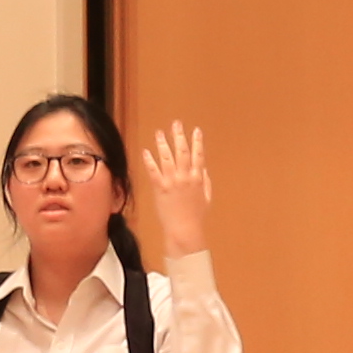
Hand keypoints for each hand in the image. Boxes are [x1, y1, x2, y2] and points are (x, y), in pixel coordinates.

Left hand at [140, 121, 212, 256]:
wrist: (184, 228)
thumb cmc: (196, 215)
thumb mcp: (206, 197)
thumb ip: (205, 181)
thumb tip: (203, 169)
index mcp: (198, 178)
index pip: (198, 155)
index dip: (197, 142)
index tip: (196, 130)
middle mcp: (185, 176)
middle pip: (182, 152)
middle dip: (179, 136)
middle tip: (176, 123)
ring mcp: (172, 181)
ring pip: (167, 158)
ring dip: (163, 144)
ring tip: (159, 132)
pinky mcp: (160, 187)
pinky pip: (153, 171)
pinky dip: (149, 160)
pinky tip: (146, 151)